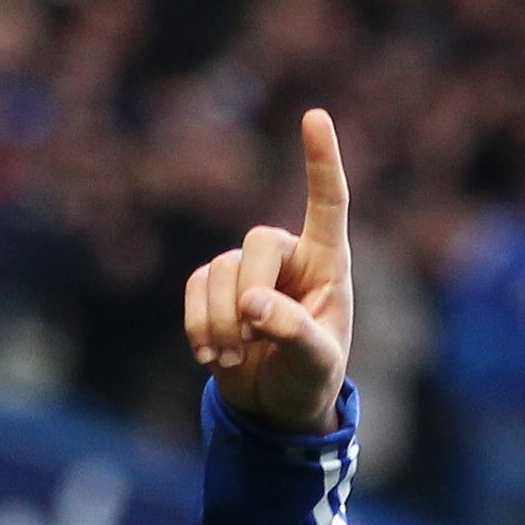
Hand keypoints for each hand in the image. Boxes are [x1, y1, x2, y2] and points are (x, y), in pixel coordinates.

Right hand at [185, 108, 354, 432]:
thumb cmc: (311, 380)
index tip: (315, 116)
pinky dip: (199, 325)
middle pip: (258, 242)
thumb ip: (293, 331)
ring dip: (221, 321)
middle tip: (250, 339)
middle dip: (249, 291)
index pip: (327, 204)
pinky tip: (211, 356)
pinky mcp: (214, 289)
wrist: (275, 408)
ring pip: (220, 270)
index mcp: (329, 265)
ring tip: (234, 359)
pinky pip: (195, 288)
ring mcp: (248, 271)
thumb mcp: (316, 363)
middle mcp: (289, 258)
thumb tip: (252, 305)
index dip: (321, 161)